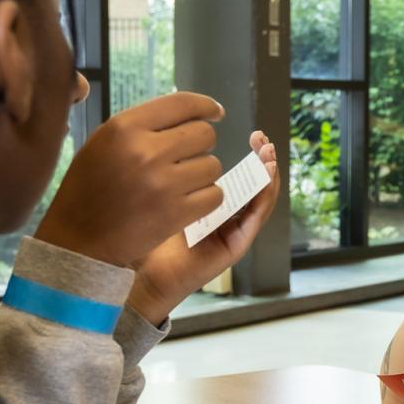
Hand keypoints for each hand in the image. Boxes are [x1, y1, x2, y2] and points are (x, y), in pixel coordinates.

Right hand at [35, 92, 226, 266]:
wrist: (79, 239)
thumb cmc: (91, 187)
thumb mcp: (105, 144)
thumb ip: (143, 126)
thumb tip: (191, 113)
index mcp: (124, 127)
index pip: (182, 103)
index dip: (205, 106)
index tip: (216, 112)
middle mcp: (145, 150)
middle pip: (205, 134)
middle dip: (201, 146)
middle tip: (186, 159)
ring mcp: (162, 183)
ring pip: (214, 166)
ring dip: (203, 175)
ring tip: (178, 185)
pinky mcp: (176, 212)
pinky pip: (215, 195)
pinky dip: (206, 200)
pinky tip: (185, 203)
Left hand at [126, 130, 281, 324]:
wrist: (134, 270)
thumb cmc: (135, 231)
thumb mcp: (153, 191)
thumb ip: (165, 169)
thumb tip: (168, 133)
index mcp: (209, 201)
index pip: (237, 173)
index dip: (242, 152)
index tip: (247, 133)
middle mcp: (225, 215)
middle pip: (254, 183)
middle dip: (262, 159)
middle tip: (262, 139)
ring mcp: (232, 230)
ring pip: (261, 199)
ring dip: (268, 176)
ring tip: (268, 156)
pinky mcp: (235, 245)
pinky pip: (255, 218)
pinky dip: (263, 198)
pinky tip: (264, 180)